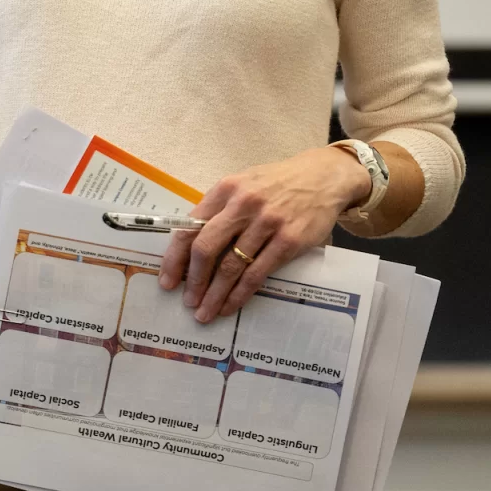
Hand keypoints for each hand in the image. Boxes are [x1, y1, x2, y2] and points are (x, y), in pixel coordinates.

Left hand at [155, 146, 369, 323]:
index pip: (189, 227)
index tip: (167, 281)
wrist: (323, 178)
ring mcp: (267, 223)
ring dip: (215, 294)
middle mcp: (243, 205)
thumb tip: (191, 245)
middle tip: (188, 301)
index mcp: (225, 190)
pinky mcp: (289, 241)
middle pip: (206, 248)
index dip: (174, 258)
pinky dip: (240, 294)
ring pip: (231, 266)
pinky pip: (257, 273)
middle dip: (193, 280)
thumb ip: (219, 210)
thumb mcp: (242, 185)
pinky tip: (231, 305)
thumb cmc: (276, 184)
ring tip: (206, 312)